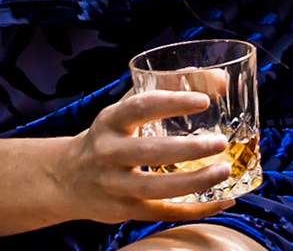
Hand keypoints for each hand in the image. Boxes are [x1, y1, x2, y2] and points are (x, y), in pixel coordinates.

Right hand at [53, 91, 238, 223]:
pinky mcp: (124, 211)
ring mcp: (114, 185)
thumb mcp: (127, 108)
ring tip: (224, 170)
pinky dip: (195, 209)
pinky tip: (221, 201)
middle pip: (151, 152)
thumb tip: (220, 80)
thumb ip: (168, 89)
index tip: (204, 101)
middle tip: (220, 142)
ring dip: (195, 182)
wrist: (68, 178)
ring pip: (157, 188)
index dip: (172, 103)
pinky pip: (163, 213)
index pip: (141, 107)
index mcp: (110, 121)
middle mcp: (108, 153)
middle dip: (189, 149)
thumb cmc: (110, 136)